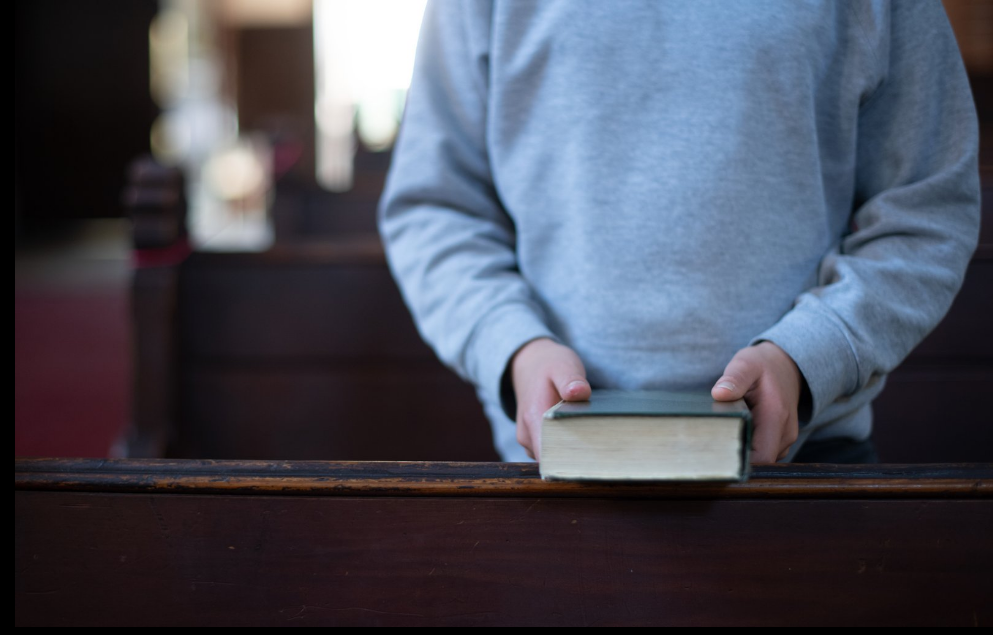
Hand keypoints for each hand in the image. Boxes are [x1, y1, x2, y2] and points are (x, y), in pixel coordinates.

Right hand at [511, 338, 591, 459]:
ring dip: (575, 453)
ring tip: (598, 439)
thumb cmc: (549, 365)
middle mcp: (528, 436)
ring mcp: (530, 441)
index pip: (550, 459)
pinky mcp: (537, 441)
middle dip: (580, 460)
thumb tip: (579, 392)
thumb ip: (570, 379)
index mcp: (533, 420)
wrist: (530, 364)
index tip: (598, 461)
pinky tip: (587, 435)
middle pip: (555, 462)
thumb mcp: (562, 365)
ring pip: (555, 459)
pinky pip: (554, 452)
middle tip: (608, 448)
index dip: (572, 466)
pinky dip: (570, 447)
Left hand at [711, 341, 801, 462]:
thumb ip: (734, 378)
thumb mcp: (746, 364)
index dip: (738, 462)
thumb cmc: (763, 365)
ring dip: (740, 453)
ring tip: (720, 435)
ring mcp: (784, 440)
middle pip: (759, 464)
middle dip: (734, 459)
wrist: (785, 365)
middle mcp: (785, 434)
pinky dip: (746, 448)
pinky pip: (762, 454)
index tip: (713, 455)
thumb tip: (719, 394)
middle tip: (708, 445)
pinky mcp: (779, 441)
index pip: (760, 457)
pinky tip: (731, 434)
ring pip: (760, 461)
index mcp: (776, 416)